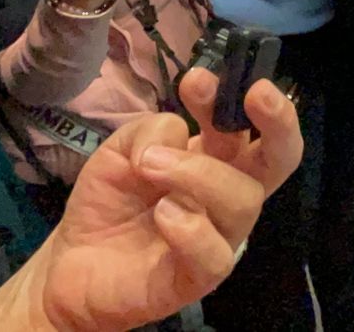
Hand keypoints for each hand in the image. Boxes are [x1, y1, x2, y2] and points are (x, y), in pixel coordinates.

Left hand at [21, 68, 301, 330]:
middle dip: (279, 121)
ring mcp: (220, 235)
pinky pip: (216, 254)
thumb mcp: (121, 149)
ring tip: (149, 164)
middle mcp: (229, 192)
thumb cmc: (110, 201)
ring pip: (242, 199)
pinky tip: (161, 214)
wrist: (71, 264)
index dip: (234, 95)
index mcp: (219, 158)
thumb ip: (151, 130)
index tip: (198, 78)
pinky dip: (191, 228)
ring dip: (197, 171)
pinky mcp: (199, 276)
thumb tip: (177, 134)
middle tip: (256, 93)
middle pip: (282, 158)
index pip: (249, 124)